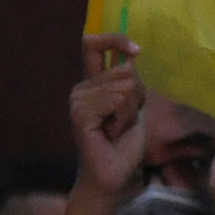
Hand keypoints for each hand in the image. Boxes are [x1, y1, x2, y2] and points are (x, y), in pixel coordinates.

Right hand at [70, 35, 146, 196]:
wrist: (114, 174)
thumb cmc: (123, 143)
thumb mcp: (134, 104)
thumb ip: (130, 80)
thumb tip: (130, 57)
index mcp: (93, 82)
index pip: (95, 44)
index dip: (116, 40)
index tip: (136, 51)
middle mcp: (82, 87)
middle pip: (124, 70)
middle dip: (136, 95)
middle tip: (123, 120)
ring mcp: (77, 100)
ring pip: (124, 86)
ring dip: (130, 111)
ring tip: (115, 129)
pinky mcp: (79, 113)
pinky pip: (115, 100)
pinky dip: (123, 117)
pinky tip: (111, 133)